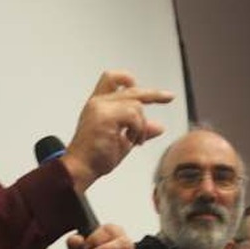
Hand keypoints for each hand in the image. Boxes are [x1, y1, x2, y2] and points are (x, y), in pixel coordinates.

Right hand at [62, 70, 172, 191]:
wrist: (80, 169)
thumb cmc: (95, 158)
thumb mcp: (124, 142)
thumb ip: (139, 130)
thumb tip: (159, 127)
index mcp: (98, 105)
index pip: (112, 79)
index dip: (129, 80)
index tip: (146, 89)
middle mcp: (98, 102)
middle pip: (131, 88)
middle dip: (154, 94)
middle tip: (168, 97)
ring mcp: (100, 108)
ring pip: (136, 105)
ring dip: (141, 126)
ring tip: (135, 141)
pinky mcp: (105, 116)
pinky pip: (133, 115)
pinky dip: (138, 129)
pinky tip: (132, 141)